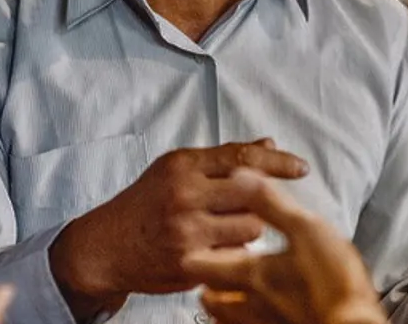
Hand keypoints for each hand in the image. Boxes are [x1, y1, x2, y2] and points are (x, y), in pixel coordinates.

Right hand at [50, 140, 309, 319]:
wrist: (106, 246)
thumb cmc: (145, 204)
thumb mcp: (175, 170)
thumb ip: (222, 159)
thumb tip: (268, 144)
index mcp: (182, 165)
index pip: (242, 156)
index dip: (278, 161)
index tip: (300, 167)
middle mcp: (184, 195)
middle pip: (253, 193)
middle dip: (262, 200)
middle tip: (253, 206)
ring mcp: (187, 231)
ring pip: (250, 228)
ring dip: (249, 229)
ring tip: (226, 229)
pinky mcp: (189, 264)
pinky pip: (235, 257)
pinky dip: (234, 253)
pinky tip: (215, 249)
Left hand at [182, 169, 386, 323]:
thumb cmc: (334, 279)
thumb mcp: (306, 229)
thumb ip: (270, 203)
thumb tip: (240, 175)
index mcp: (252, 273)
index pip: (203, 266)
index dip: (194, 254)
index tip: (190, 245)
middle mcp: (249, 304)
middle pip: (211, 298)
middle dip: (206, 283)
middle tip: (208, 268)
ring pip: (224, 319)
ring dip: (221, 304)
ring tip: (226, 292)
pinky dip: (239, 322)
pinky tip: (251, 314)